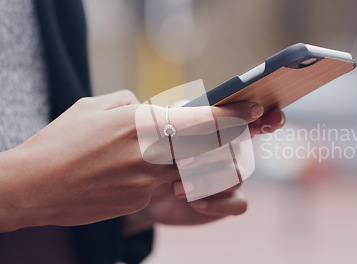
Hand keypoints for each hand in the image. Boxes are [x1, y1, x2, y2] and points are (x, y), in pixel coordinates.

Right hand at [0, 90, 268, 231]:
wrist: (33, 187)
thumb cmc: (61, 141)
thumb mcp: (96, 107)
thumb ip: (133, 105)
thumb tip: (154, 111)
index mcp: (142, 124)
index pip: (203, 121)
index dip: (235, 117)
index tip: (256, 111)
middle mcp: (151, 155)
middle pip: (209, 149)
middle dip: (229, 140)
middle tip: (236, 131)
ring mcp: (147, 183)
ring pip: (191, 169)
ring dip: (197, 160)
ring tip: (175, 151)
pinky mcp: (139, 202)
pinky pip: (163, 185)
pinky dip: (162, 176)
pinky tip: (132, 170)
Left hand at [124, 109, 284, 231]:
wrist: (147, 187)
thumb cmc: (157, 152)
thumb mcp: (160, 130)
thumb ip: (174, 116)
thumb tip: (178, 108)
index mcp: (223, 127)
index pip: (254, 119)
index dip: (268, 118)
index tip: (269, 116)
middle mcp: (235, 150)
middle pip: (239, 148)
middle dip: (210, 155)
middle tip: (179, 163)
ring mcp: (234, 176)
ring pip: (237, 176)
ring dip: (206, 182)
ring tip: (175, 187)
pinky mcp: (230, 201)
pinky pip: (239, 204)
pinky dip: (217, 204)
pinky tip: (195, 203)